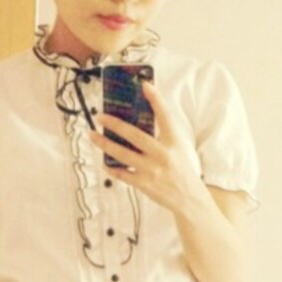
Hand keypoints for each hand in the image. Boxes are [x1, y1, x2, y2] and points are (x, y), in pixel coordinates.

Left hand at [90, 79, 203, 215]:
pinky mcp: (145, 184)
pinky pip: (123, 174)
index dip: (155, 99)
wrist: (189, 197)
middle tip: (100, 116)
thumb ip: (162, 134)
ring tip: (93, 135)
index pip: (165, 115)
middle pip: (134, 135)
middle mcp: (162, 153)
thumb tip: (140, 117)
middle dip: (115, 124)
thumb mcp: (177, 147)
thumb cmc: (181, 169)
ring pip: (123, 154)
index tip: (145, 84)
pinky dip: (112, 168)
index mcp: (173, 141)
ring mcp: (152, 169)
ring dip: (104, 144)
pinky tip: (104, 162)